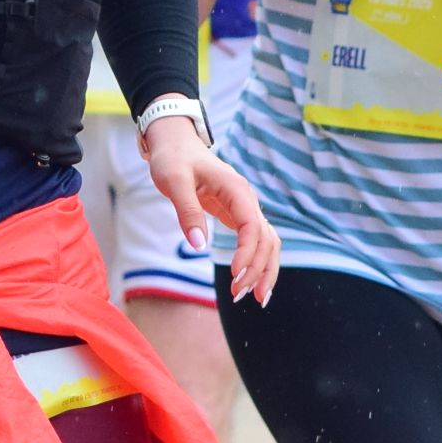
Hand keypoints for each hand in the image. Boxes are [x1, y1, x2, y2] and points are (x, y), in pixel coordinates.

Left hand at [139, 113, 279, 303]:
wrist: (175, 143)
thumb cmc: (173, 159)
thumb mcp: (173, 181)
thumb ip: (187, 211)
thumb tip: (199, 245)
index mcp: (236, 189)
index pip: (253, 226)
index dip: (247, 253)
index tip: (233, 274)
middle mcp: (247, 200)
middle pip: (267, 240)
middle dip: (258, 269)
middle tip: (239, 295)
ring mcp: (245, 209)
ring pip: (268, 243)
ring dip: (264, 271)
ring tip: (253, 299)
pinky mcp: (237, 217)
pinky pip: (257, 242)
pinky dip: (258, 263)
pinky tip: (252, 283)